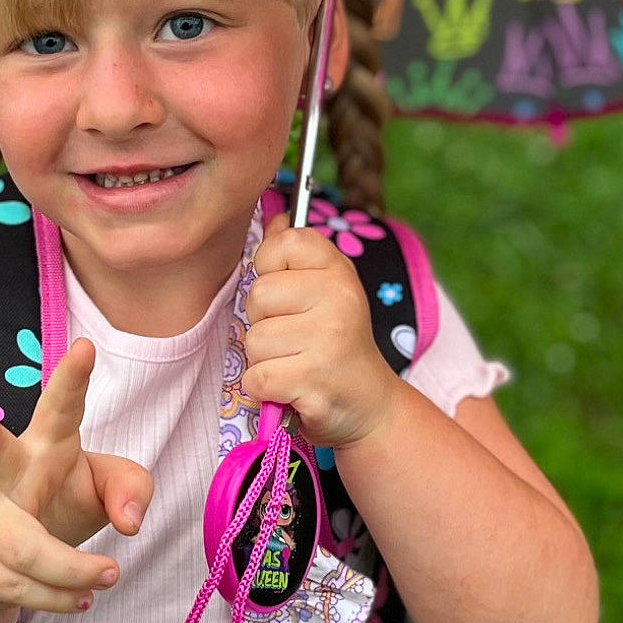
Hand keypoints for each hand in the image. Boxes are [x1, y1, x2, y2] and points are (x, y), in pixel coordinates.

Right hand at [0, 339, 151, 615]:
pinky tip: (81, 599)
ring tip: (109, 577)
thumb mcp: (104, 486)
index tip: (86, 348)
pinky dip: (56, 598)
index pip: (59, 407)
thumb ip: (131, 488)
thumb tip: (129, 523)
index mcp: (45, 442)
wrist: (0, 556)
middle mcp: (5, 471)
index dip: (71, 379)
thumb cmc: (60, 500)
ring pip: (22, 547)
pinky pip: (15, 585)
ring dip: (71, 571)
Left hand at [243, 216, 398, 451]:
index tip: (288, 294)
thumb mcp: (325, 290)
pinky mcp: (313, 379)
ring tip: (295, 364)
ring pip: (253, 341)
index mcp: (338, 270)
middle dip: (263, 323)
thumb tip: (273, 218)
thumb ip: (295, 255)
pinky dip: (264, 389)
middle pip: (257, 295)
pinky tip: (291, 388)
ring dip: (264, 360)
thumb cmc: (336, 344)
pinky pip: (256, 377)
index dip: (269, 269)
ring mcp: (327, 339)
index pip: (280, 244)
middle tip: (293, 338)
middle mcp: (338, 297)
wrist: (368, 404)